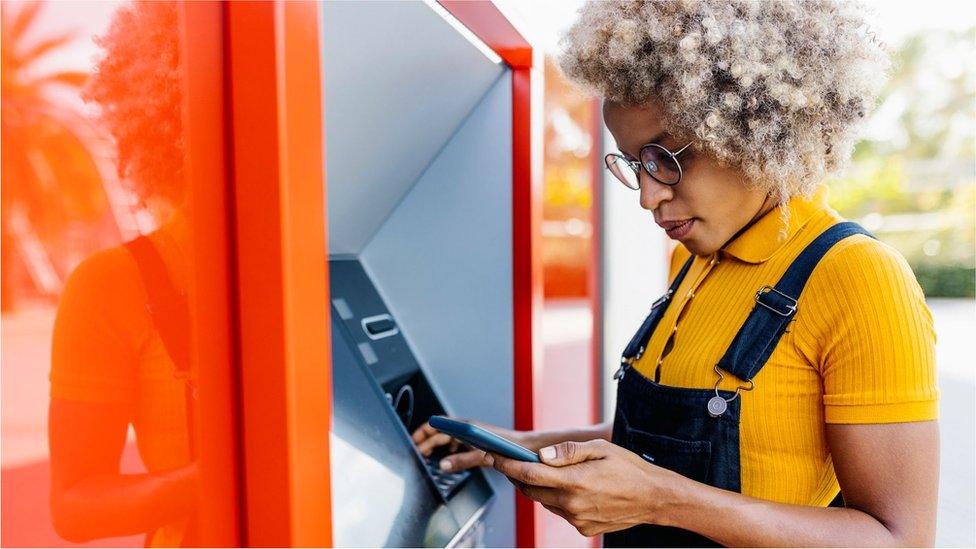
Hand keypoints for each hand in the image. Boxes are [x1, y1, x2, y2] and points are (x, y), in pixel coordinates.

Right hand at [411, 419, 533, 472]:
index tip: (413, 441)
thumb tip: (442, 465)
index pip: (437, 424)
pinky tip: (447, 458)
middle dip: (426, 441)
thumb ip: (460, 461)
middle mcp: (467, 428)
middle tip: (416, 453)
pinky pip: (456, 443)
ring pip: (447, 438)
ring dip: (436, 445)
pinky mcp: (476, 441)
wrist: (524, 448)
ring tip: (427, 456)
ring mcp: (471, 434)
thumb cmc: (507, 447)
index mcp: (465, 427)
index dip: (423, 431)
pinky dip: (447, 450)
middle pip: (440, 432)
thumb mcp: (481, 456)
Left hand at [486, 439, 683, 537]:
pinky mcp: (583, 529)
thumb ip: (567, 452)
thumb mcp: (599, 448)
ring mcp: (577, 519)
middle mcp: (572, 504)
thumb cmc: (629, 468)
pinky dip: (557, 499)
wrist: (655, 498)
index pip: (529, 475)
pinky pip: (560, 512)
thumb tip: (541, 456)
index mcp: (574, 481)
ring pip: (544, 502)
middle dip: (518, 476)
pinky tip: (567, 488)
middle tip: (512, 462)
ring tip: (541, 472)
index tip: (493, 456)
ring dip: (538, 488)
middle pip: (531, 491)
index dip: (506, 465)